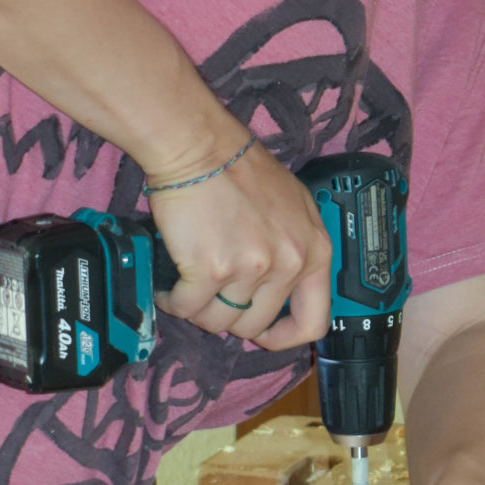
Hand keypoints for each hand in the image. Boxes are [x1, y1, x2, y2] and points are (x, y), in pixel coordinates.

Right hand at [150, 138, 334, 350]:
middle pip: (254, 324)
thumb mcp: (294, 207)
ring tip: (188, 287)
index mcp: (314, 251)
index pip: (313, 322)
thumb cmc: (241, 169)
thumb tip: (280, 290)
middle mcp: (288, 263)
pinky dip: (173, 301)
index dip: (284, 337)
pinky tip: (169, 286)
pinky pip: (187, 308)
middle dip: (227, 316)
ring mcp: (250, 268)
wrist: (201, 147)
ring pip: (218, 321)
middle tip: (211, 295)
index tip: (263, 333)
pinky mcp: (211, 269)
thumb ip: (296, 249)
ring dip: (198, 309)